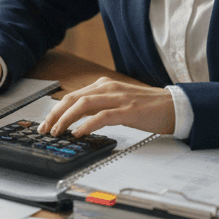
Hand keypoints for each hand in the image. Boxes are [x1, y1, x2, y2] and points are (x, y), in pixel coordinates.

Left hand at [39, 78, 175, 136]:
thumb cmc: (146, 107)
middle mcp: (108, 88)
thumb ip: (99, 106)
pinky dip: (87, 125)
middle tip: (44, 129)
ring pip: (83, 105)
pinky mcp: (128, 110)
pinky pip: (102, 116)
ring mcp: (118, 98)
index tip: (45, 123)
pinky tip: (78, 133)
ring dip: (66, 119)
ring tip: (57, 132)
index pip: (73, 96)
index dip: (56, 110)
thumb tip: (77, 119)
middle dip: (55, 114)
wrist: (173, 107)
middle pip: (73, 99)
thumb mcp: (118, 101)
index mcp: (104, 85)